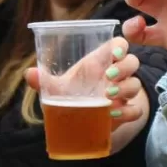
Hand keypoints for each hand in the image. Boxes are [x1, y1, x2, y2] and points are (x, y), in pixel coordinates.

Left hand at [26, 37, 143, 128]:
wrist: (81, 121)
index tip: (114, 55)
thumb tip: (30, 74)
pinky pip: (136, 109)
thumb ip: (46, 81)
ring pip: (136, 84)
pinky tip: (114, 114)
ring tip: (108, 98)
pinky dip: (128, 111)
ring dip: (125, 89)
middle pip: (133, 62)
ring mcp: (123, 93)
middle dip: (124, 68)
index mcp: (100, 62)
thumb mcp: (58, 88)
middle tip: (108, 78)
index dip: (121, 46)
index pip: (119, 45)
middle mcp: (115, 75)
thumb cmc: (72, 96)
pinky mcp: (126, 111)